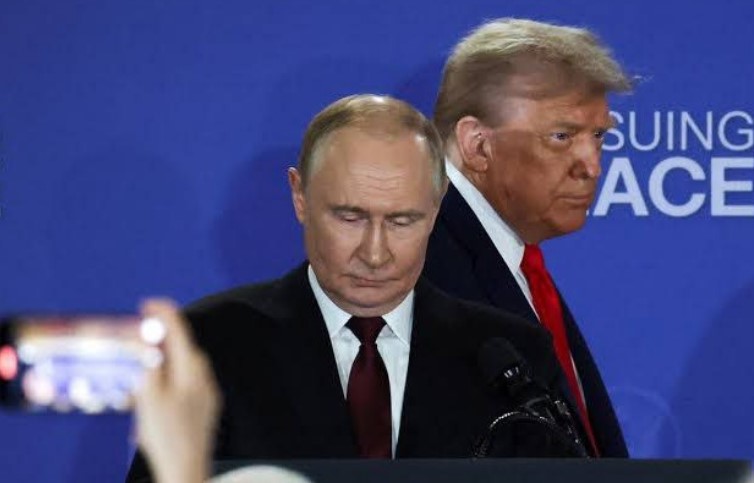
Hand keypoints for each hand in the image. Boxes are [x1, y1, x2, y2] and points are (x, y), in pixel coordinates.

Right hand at [134, 298, 220, 482]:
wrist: (186, 470)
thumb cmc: (167, 437)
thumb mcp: (148, 398)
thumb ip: (151, 366)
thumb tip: (153, 345)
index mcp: (191, 370)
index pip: (179, 331)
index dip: (163, 313)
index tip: (148, 304)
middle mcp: (204, 378)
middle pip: (183, 348)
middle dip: (161, 340)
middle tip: (140, 339)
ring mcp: (208, 394)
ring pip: (184, 367)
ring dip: (165, 363)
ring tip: (143, 374)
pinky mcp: (206, 408)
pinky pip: (187, 384)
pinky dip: (171, 381)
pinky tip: (157, 397)